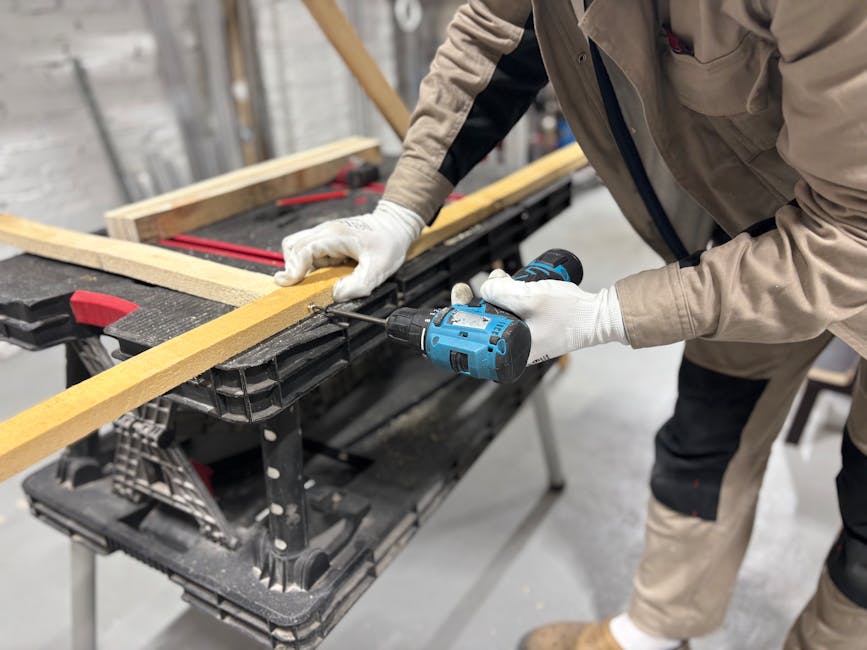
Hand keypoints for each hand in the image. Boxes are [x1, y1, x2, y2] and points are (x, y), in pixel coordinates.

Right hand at [274, 201, 424, 301]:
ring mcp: (324, 232)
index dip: (294, 268)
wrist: (394, 226)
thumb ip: (357, 286)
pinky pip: (307, 248)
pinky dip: (307, 262)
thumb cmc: (388, 243)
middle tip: (301, 285)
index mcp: (336, 236)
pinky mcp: (326, 238)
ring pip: (296, 246)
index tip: (289, 283)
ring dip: (299, 264)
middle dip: (294, 268)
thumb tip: (335, 295)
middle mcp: (326, 231)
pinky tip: (323, 270)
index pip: (303, 249)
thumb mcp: (379, 269)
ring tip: (315, 278)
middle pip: (293, 246)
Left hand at [452, 269, 628, 363]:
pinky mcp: (529, 330)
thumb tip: (484, 288)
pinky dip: (506, 301)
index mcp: (512, 353)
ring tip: (497, 280)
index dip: (460, 319)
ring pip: (496, 318)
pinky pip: (509, 316)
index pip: (475, 340)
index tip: (456, 301)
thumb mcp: (530, 298)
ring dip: (492, 297)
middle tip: (465, 288)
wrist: (598, 316)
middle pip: (482, 326)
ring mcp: (522, 340)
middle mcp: (515, 350)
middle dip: (474, 303)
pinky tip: (508, 286)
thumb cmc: (570, 313)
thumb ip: (502, 293)